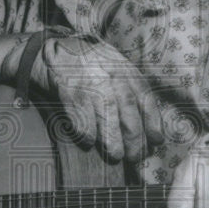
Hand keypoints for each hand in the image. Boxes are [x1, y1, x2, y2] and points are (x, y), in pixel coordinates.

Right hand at [3, 34, 163, 161]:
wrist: (52, 51)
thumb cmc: (89, 65)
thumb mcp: (115, 68)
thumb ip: (130, 89)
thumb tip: (148, 126)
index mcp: (125, 69)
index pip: (146, 99)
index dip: (153, 123)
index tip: (156, 141)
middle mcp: (110, 75)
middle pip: (128, 111)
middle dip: (135, 139)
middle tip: (135, 156)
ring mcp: (89, 82)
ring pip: (107, 117)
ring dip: (113, 141)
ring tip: (115, 155)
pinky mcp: (69, 91)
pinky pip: (82, 118)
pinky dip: (87, 134)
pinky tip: (89, 142)